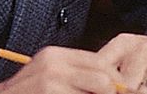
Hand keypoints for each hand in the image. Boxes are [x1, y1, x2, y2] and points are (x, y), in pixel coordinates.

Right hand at [0, 45, 126, 93]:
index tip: (121, 90)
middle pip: (104, 77)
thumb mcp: (48, 76)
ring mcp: (51, 81)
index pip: (99, 61)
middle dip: (113, 91)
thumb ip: (74, 75)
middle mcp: (54, 64)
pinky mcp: (49, 93)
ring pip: (99, 89)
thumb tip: (109, 84)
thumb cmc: (25, 93)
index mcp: (55, 56)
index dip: (115, 78)